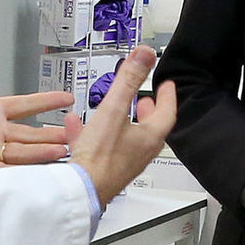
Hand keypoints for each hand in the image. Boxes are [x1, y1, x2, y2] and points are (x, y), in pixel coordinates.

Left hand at [0, 26, 73, 174]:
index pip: (23, 105)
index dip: (45, 101)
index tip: (67, 98)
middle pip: (29, 133)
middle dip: (51, 133)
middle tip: (74, 133)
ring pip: (23, 151)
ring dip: (43, 150)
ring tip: (65, 148)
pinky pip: (6, 170)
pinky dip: (25, 171)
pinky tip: (42, 169)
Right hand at [69, 48, 174, 205]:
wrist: (80, 190)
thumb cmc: (100, 158)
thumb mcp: (114, 109)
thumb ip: (129, 80)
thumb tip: (144, 54)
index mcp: (148, 138)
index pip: (167, 113)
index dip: (167, 96)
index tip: (167, 86)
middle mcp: (139, 153)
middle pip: (149, 128)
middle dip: (147, 110)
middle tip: (145, 100)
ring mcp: (122, 163)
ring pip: (125, 138)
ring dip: (122, 121)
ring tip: (115, 111)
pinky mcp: (103, 171)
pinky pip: (100, 148)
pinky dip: (93, 134)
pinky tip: (77, 128)